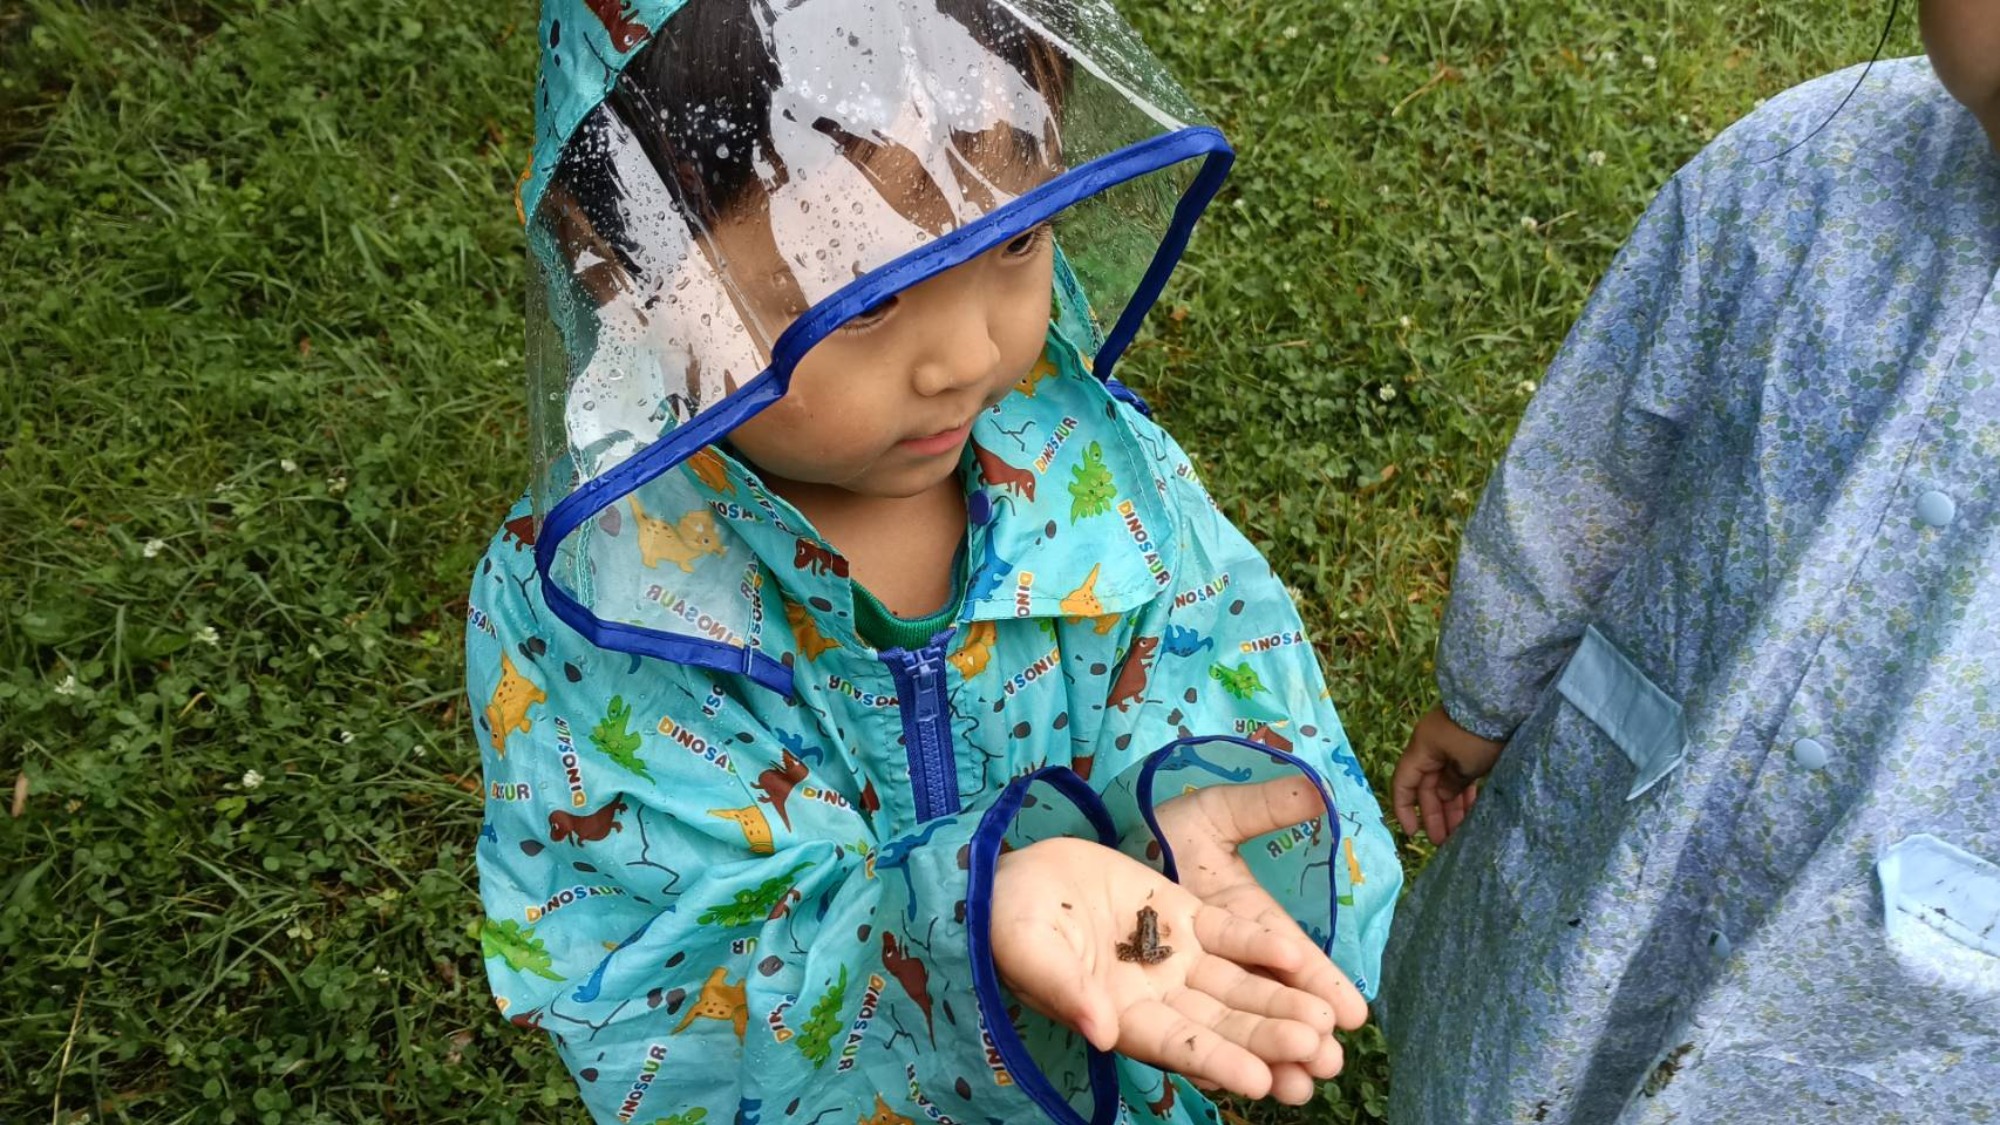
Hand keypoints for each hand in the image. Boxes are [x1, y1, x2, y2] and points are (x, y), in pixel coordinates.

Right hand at [990, 837, 1338, 1100]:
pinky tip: (1299, 956)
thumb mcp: (1028, 951)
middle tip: (1316, 1051)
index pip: (1178, 1046)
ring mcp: (1173, 956)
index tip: (1261, 1082)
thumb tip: (1102, 1032)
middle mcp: (1155, 995)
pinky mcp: (1182, 914)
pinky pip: (1230, 935)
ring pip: (1236, 985)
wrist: (1011, 872)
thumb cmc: (1006, 920)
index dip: (1218, 1063)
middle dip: (1268, 1038)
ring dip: (1279, 1001)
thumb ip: (1066, 990)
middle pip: (1221, 1023)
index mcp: (1118, 1016)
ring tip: (1328, 1020)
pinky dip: (1262, 946)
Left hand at [1150, 776, 1368, 1104]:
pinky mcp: (1132, 1000)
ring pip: (1220, 1025)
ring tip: (1295, 1086)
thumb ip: (1265, 807)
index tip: (1353, 1013)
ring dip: (1255, 1053)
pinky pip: (1169, 1033)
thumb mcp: (1216, 813)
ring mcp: (1169, 982)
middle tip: (1329, 1063)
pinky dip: (1201, 1057)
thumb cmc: (1160, 824)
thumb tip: (1318, 792)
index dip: (1317, 983)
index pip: (1285, 955)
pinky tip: (1232, 1081)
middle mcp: (1208, 959)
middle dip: (1293, 1032)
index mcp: (1239, 918)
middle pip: (1257, 1000)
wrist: (1085, 841)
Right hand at [1390, 706, 1504, 843]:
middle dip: (1435, 815)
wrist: (1503, 702)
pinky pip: (1462, 776)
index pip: (1403, 784)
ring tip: (1460, 832)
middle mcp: (1432, 749)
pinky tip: (1471, 812)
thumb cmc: (1478, 734)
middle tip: (1444, 842)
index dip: (1404, 810)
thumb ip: (1451, 785)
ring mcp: (1451, 747)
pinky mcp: (1469, 747)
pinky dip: (1464, 794)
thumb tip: (1443, 797)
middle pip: (1427, 787)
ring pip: (1446, 783)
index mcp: (1422, 749)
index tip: (1412, 833)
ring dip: (1451, 808)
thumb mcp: (1465, 764)